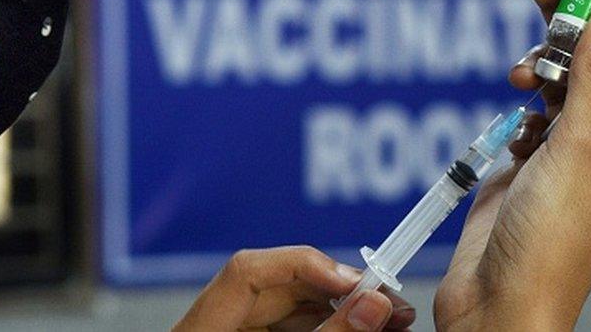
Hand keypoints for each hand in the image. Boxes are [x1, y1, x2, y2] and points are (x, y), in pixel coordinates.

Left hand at [174, 246, 415, 330]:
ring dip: (344, 311)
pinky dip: (329, 326)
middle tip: (392, 303)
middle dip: (341, 291)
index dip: (305, 264)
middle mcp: (212, 325)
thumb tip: (376, 303)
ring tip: (392, 318)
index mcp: (198, 330)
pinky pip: (291, 327)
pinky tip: (366, 327)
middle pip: (279, 286)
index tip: (357, 282)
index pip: (247, 268)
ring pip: (292, 308)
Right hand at [433, 0, 590, 329]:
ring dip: (538, 68)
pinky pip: (529, 116)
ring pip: (556, 86)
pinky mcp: (527, 167)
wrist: (498, 300)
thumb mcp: (577, 148)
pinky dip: (520, 106)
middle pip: (587, 63)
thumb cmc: (550, 241)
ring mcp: (565, 157)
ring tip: (520, 75)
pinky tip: (516, 115)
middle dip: (561, 21)